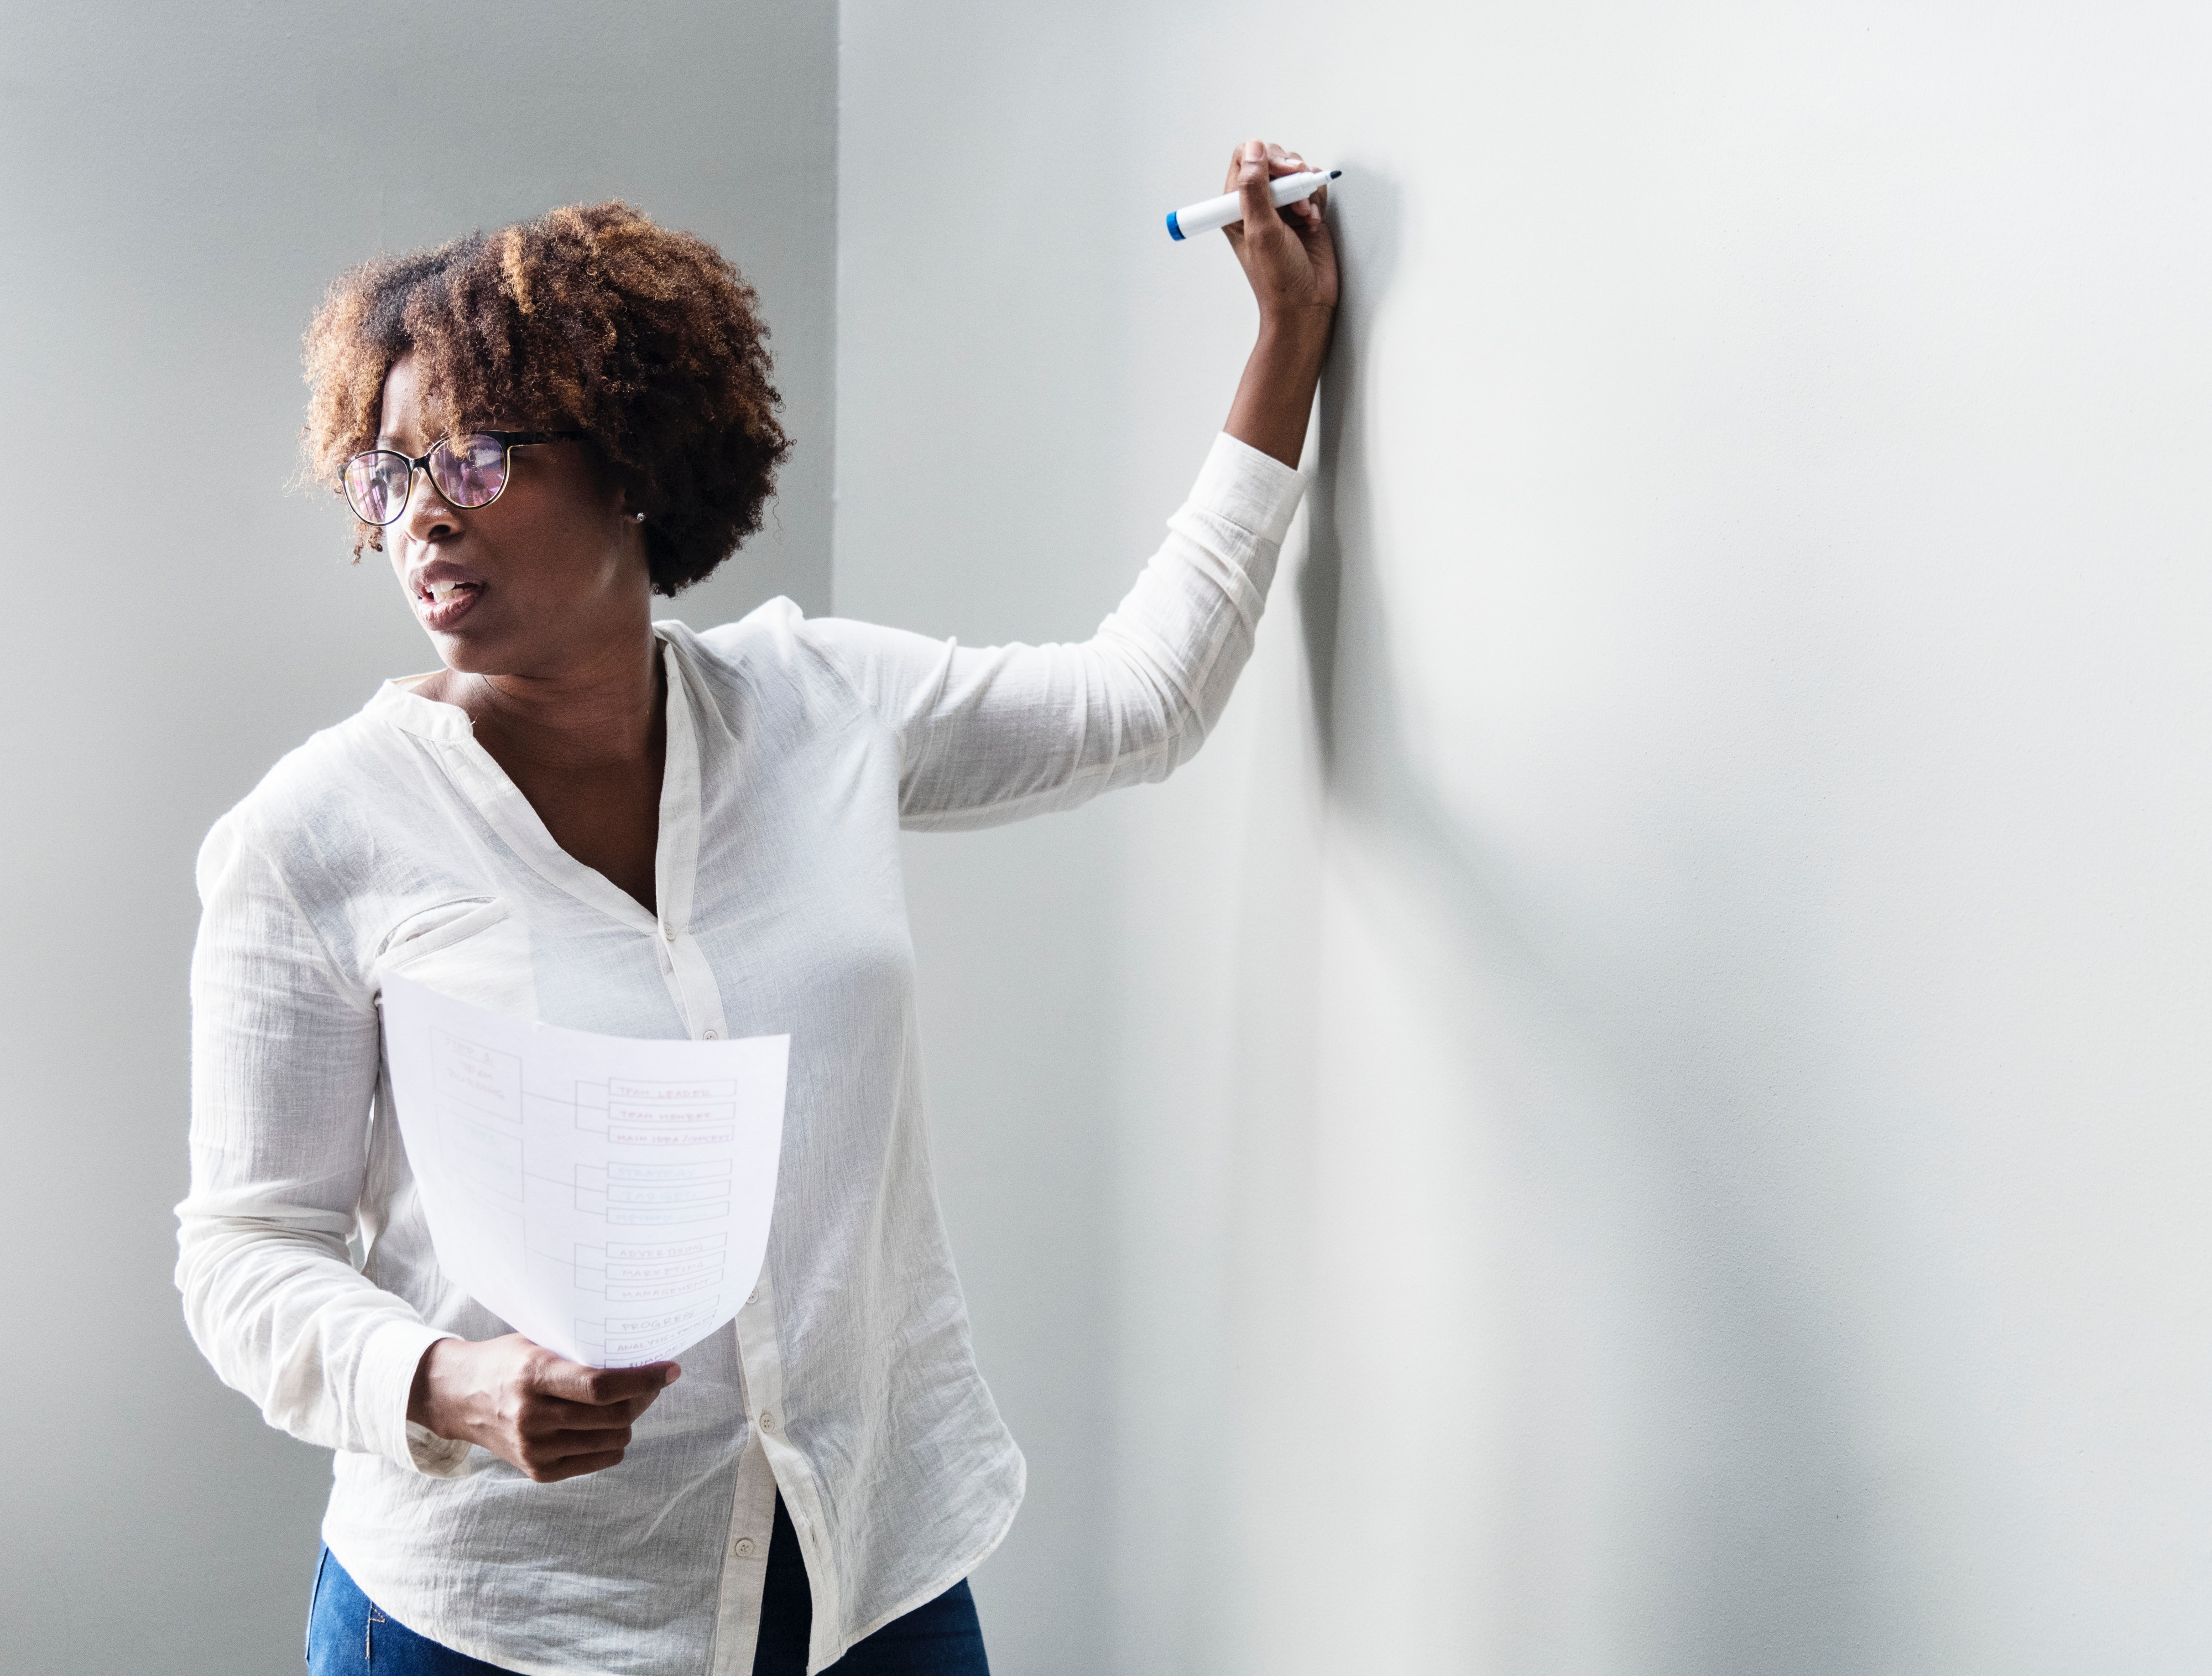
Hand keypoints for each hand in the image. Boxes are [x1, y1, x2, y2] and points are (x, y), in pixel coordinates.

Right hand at [408, 1333, 679, 1482]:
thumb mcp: (539, 1344)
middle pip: (614, 1417)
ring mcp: (534, 1449)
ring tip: (621, 1403)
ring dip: (628, 1421)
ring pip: (613, 1440)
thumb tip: (642, 1357)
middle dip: (643, 1399)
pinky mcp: (539, 1471)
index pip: (601, 1386)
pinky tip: (601, 1424)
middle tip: (650, 1384)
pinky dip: (611, 1442)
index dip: (643, 1379)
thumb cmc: (509, 1362)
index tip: (670, 1369)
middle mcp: (533, 1417)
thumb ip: (581, 1353)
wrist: (460, 1397)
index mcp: (534, 1377)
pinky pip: (600, 1459)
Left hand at [1221, 138, 1338, 323]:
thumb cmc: (1277, 279)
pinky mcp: (1304, 213)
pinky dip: (1316, 200)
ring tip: (1303, 216)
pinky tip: (1313, 221)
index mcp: (1235, 207)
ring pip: (1296, 172)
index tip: (1282, 174)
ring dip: (1304, 189)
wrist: (1306, 304)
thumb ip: (1254, 188)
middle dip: (1290, 174)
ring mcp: (1282, 208)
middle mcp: (1258, 204)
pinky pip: (1313, 188)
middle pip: (1273, 161)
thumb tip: (1254, 149)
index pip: (1245, 160)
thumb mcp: (1261, 230)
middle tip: (1295, 199)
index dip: (1265, 159)